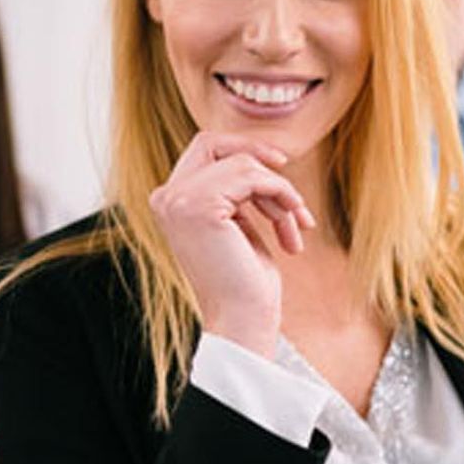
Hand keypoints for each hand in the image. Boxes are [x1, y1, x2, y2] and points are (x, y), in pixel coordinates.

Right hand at [148, 133, 316, 357]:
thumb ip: (235, 191)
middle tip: (293, 197)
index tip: (280, 166)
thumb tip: (260, 154)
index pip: (204, 150)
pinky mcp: (200, 205)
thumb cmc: (246, 281)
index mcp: (170, 202)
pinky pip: (253, 176)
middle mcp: (167, 198)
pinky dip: (282, 194)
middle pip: (216, 144)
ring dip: (280, 193)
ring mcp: (179, 200)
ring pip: (243, 163)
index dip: (243, 149)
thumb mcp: (237, 224)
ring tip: (296, 227)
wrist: (243, 319)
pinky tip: (293, 226)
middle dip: (260, 160)